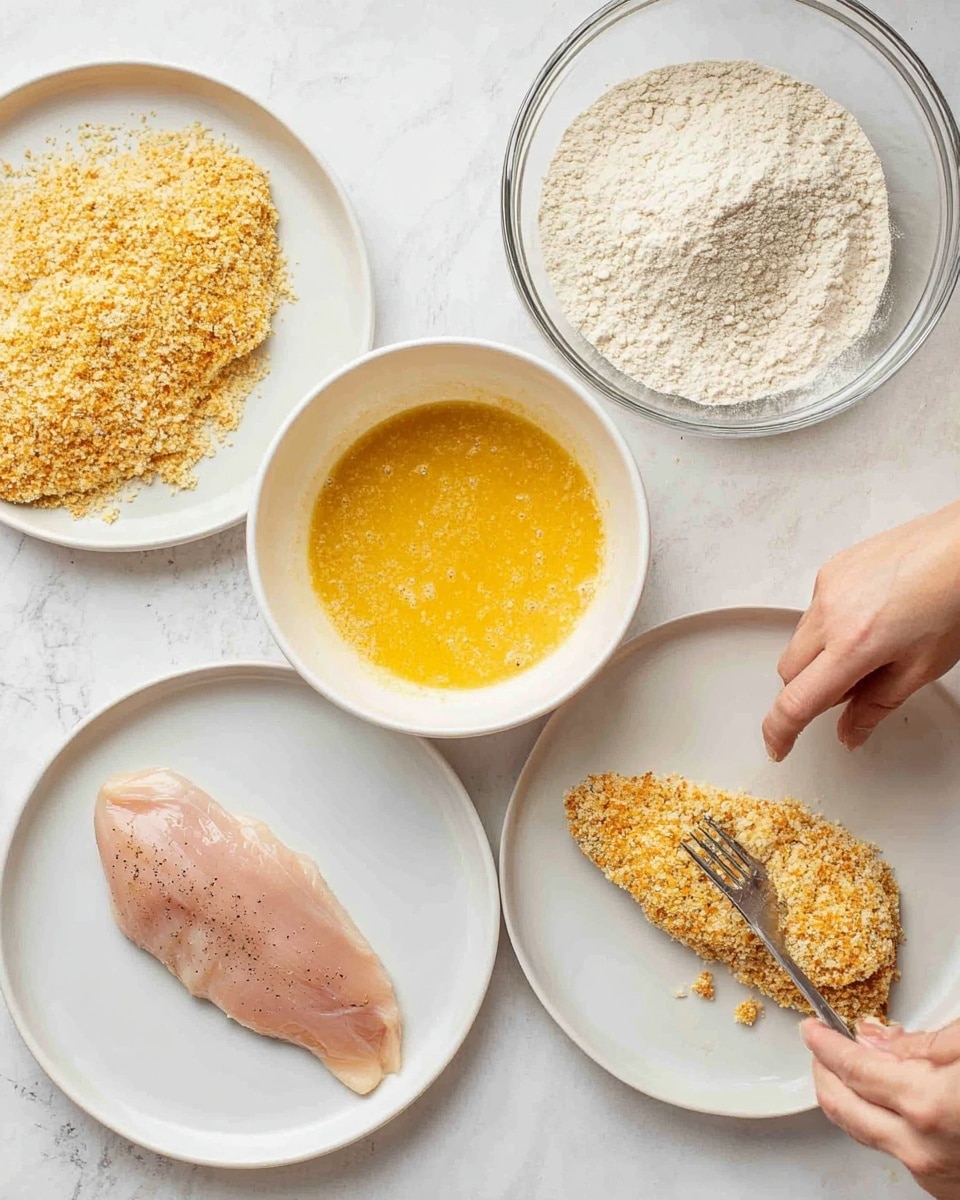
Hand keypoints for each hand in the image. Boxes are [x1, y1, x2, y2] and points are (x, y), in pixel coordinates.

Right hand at [762, 502, 959, 760]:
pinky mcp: (830, 570)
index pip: (796, 701)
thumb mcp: (922, 668)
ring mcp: (826, 588)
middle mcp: (831, 615)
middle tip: (854, 687)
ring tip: (870, 645)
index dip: (780, 731)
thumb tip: (849, 733)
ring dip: (819, 657)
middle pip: (789, 672)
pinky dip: (829, 626)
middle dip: (809, 689)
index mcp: (854, 646)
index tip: (778, 746)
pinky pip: (813, 610)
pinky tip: (868, 617)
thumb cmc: (954, 600)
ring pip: (799, 641)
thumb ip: (876, 705)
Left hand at [804, 1017, 959, 1198]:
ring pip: (864, 1132)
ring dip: (847, 1098)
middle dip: (822, 1073)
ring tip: (851, 1070)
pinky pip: (895, 1153)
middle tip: (821, 1048)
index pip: (850, 1068)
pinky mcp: (946, 1190)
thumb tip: (876, 1038)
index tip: (812, 1029)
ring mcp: (932, 1173)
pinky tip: (892, 1103)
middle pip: (841, 1106)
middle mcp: (921, 1146)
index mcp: (926, 1104)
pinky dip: (880, 1123)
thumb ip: (921, 1043)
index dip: (824, 1044)